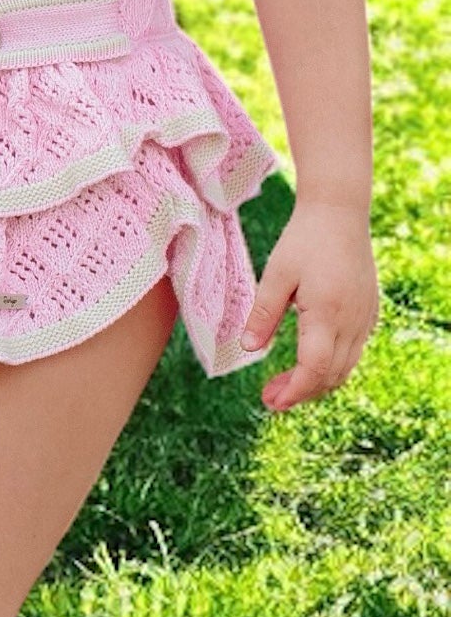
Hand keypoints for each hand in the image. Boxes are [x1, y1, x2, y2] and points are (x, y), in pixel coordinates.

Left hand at [239, 199, 376, 411]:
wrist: (340, 214)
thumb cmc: (304, 240)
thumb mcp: (276, 275)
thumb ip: (263, 314)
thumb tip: (248, 349)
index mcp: (327, 314)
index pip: (314, 369)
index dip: (293, 391)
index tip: (271, 402)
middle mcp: (352, 322)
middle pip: (330, 375)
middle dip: (300, 392)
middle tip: (269, 397)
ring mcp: (365, 318)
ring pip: (344, 366)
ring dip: (316, 381)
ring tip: (282, 384)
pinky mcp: (369, 312)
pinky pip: (353, 351)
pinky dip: (331, 365)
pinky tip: (308, 360)